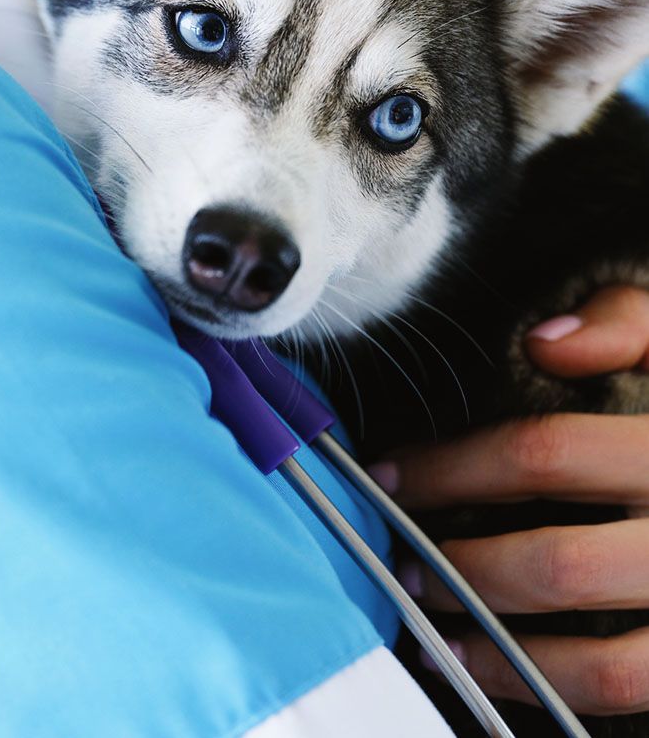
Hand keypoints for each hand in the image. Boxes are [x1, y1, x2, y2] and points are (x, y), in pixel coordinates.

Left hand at [370, 285, 648, 715]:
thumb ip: (623, 324)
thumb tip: (541, 341)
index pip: (546, 457)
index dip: (453, 468)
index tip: (387, 475)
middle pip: (557, 564)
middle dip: (460, 566)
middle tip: (398, 556)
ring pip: (592, 651)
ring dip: (495, 642)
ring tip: (425, 620)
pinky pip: (621, 686)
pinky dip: (544, 686)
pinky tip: (486, 665)